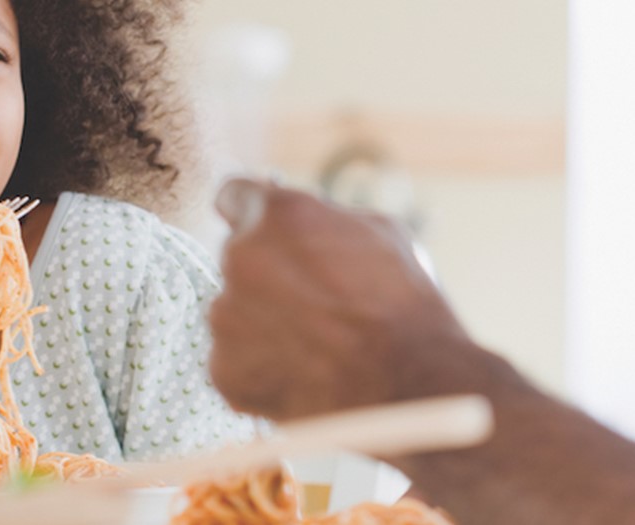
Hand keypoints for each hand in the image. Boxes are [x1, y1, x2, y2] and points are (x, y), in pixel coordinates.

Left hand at [208, 179, 506, 420]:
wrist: (409, 388)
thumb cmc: (405, 307)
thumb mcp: (381, 233)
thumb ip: (327, 219)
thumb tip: (310, 219)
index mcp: (276, 214)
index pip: (234, 194)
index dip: (254, 213)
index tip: (265, 230)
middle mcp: (239, 259)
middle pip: (238, 259)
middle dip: (268, 274)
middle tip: (315, 301)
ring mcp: (226, 318)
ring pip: (235, 313)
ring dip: (263, 323)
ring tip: (317, 344)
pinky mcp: (225, 371)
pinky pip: (235, 361)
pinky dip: (261, 368)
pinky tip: (306, 373)